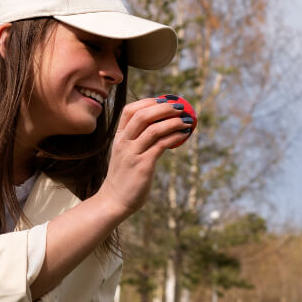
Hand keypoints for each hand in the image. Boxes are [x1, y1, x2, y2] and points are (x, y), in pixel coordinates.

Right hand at [97, 97, 194, 218]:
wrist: (114, 200)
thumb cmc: (124, 177)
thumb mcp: (125, 154)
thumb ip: (137, 140)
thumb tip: (161, 127)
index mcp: (118, 137)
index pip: (129, 110)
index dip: (148, 102)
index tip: (164, 100)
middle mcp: (124, 142)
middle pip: (143, 115)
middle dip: (164, 108)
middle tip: (180, 107)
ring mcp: (132, 153)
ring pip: (154, 129)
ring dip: (174, 122)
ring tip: (187, 120)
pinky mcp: (143, 165)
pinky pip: (161, 145)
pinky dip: (175, 137)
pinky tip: (184, 135)